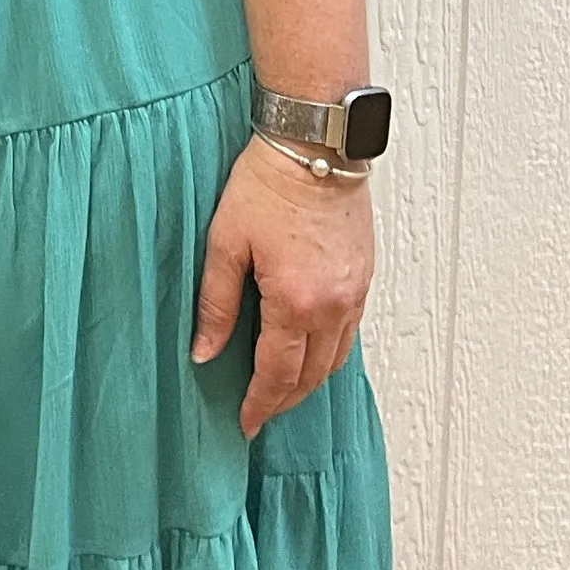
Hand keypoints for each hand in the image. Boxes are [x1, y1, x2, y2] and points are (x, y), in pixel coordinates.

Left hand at [192, 133, 373, 435]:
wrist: (316, 147)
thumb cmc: (267, 186)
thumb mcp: (225, 242)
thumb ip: (215, 303)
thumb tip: (204, 352)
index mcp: (295, 302)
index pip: (277, 373)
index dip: (260, 403)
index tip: (245, 423)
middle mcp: (333, 306)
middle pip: (311, 375)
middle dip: (284, 400)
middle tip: (261, 414)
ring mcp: (355, 293)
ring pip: (335, 359)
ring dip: (310, 382)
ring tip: (283, 391)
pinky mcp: (364, 277)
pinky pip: (349, 333)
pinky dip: (330, 353)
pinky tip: (312, 353)